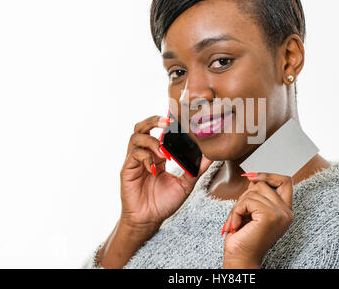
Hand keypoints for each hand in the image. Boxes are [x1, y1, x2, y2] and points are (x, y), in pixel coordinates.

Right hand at [120, 115, 212, 234]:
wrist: (149, 220)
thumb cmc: (164, 203)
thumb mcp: (185, 184)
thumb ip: (195, 169)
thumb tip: (211, 156)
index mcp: (158, 155)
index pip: (159, 131)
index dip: (166, 122)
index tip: (179, 118)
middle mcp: (145, 154)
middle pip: (143, 127)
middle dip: (154, 120)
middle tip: (168, 121)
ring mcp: (134, 161)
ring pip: (136, 137)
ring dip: (152, 141)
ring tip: (164, 153)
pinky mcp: (127, 170)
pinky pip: (134, 155)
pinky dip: (145, 157)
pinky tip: (154, 169)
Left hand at [222, 172, 293, 268]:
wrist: (240, 258)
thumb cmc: (243, 237)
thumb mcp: (251, 210)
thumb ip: (256, 194)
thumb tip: (253, 177)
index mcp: (285, 211)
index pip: (285, 181)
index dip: (269, 175)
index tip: (252, 177)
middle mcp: (286, 213)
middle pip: (264, 184)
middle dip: (246, 195)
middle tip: (240, 212)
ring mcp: (280, 214)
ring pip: (253, 191)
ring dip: (239, 205)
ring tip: (238, 221)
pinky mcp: (269, 216)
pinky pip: (247, 201)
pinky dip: (237, 210)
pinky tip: (237, 224)